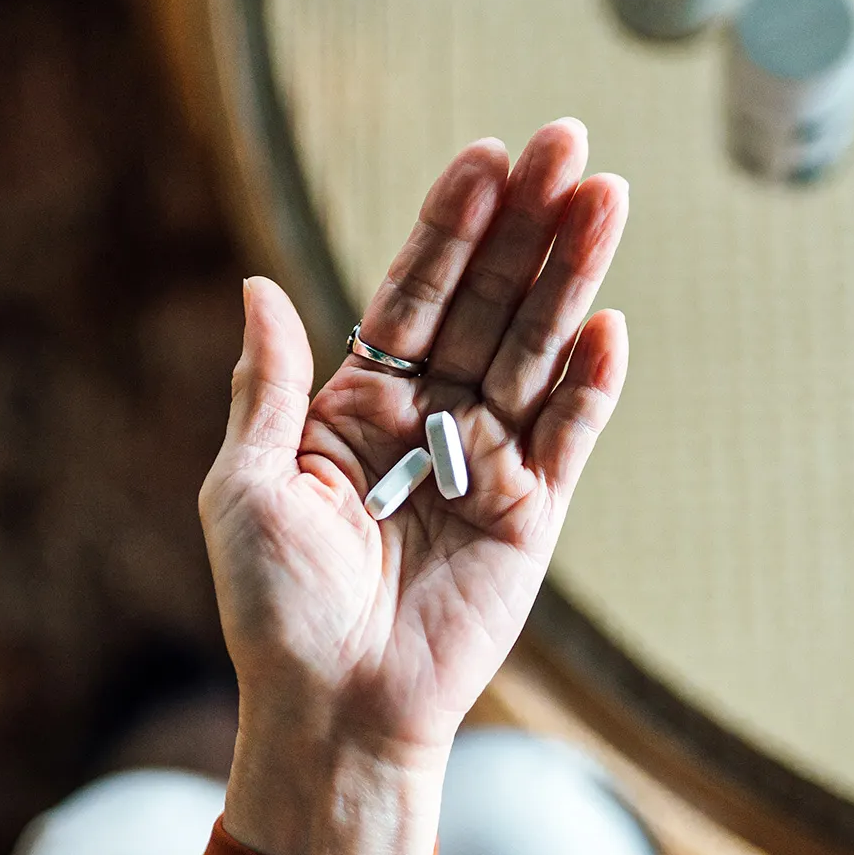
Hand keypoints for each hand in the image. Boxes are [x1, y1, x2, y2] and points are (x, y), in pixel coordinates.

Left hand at [200, 120, 628, 854]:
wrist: (334, 710)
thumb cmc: (276, 609)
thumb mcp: (244, 488)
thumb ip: (270, 387)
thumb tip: (261, 285)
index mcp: (357, 404)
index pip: (413, 292)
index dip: (450, 226)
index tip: (485, 156)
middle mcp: (429, 419)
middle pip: (488, 301)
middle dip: (528, 224)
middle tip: (571, 144)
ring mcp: (487, 462)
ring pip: (536, 350)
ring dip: (572, 277)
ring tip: (607, 198)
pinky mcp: (532, 514)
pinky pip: (569, 437)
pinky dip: (590, 384)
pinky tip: (610, 324)